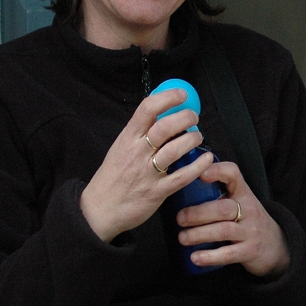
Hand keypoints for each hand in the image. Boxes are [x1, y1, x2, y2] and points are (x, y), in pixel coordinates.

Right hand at [80, 87, 211, 242]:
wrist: (99, 210)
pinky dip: (197, 166)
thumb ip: (139, 133)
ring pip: (174, 150)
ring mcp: (147, 172)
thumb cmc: (112, 177)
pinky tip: (206, 159)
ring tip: (198, 136)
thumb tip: (162, 114)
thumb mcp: (120, 148)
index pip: (147, 109)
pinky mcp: (157, 191)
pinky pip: (181, 176)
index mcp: (127, 138)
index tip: (182, 95)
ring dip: (192, 139)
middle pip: (164, 127)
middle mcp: (137, 152)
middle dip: (185, 118)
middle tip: (194, 117)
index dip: (167, 98)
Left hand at [175, 160, 290, 277]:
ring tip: (182, 238)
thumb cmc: (248, 221)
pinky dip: (210, 256)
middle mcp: (248, 210)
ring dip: (199, 234)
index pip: (233, 174)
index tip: (199, 174)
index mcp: (243, 194)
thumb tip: (180, 189)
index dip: (217, 171)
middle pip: (224, 208)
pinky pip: (228, 254)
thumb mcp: (240, 203)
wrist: (276, 246)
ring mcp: (250, 231)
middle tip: (179, 218)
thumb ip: (218, 196)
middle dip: (199, 213)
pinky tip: (195, 257)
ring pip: (224, 230)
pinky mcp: (249, 251)